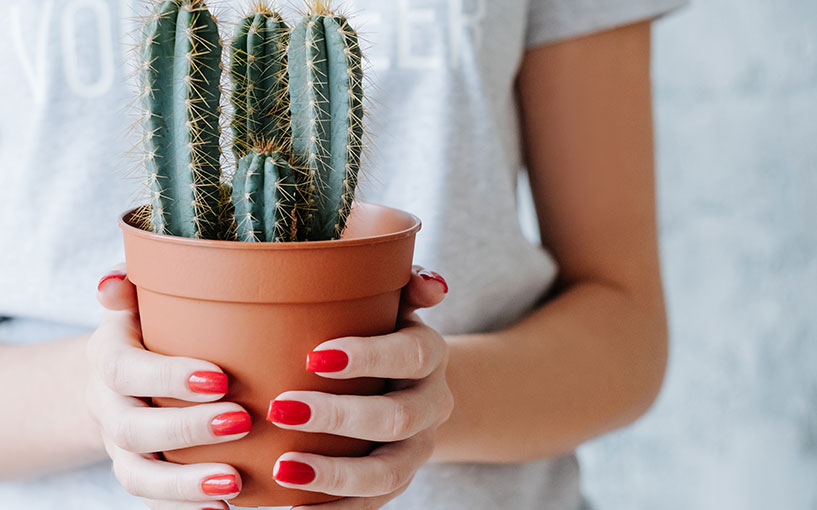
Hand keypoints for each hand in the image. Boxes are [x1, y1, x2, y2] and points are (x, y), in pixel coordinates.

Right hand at [86, 264, 248, 509]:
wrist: (117, 379)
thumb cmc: (145, 330)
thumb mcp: (136, 304)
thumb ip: (129, 287)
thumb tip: (112, 280)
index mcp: (110, 359)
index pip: (127, 370)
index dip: (168, 376)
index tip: (220, 378)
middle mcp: (110, 408)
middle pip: (133, 428)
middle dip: (187, 428)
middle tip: (242, 421)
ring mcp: (122, 448)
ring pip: (140, 475)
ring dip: (185, 483)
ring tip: (233, 483)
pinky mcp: (140, 474)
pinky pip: (154, 499)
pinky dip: (184, 508)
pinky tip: (225, 509)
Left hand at [267, 266, 453, 508]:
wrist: (410, 383)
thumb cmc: (383, 332)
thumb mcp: (396, 303)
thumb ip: (407, 285)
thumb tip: (435, 286)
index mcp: (429, 355)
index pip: (411, 355)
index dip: (369, 357)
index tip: (315, 356)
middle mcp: (431, 404)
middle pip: (396, 418)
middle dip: (339, 416)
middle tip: (282, 408)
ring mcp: (417, 449)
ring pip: (388, 472)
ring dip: (335, 474)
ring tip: (283, 469)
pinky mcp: (396, 480)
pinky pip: (373, 504)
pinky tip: (293, 508)